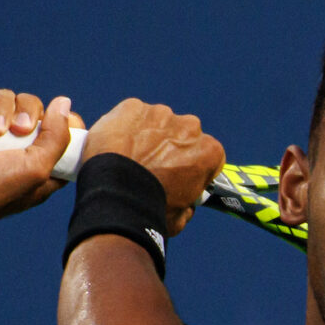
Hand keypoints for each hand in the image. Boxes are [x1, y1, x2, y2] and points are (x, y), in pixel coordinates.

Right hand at [0, 82, 83, 257]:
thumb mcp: (37, 170)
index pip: (64, 129)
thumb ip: (58, 137)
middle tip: (18, 131)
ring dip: (2, 109)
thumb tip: (64, 102)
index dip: (67, 121)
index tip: (63, 123)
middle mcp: (17, 143)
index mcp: (41, 160)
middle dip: (29, 113)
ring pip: (7, 97)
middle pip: (34, 106)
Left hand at [82, 99, 224, 235]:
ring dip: (148, 135)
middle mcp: (190, 127)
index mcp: (209, 151)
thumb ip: (188, 203)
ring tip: (129, 156)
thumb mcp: (181, 217)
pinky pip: (131, 115)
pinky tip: (115, 145)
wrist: (116, 198)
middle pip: (183, 134)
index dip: (193, 167)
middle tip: (151, 166)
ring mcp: (161, 114)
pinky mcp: (132, 107)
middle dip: (171, 147)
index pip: (207, 155)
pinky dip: (124, 126)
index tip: (178, 176)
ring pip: (157, 122)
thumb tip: (185, 203)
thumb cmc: (151, 211)